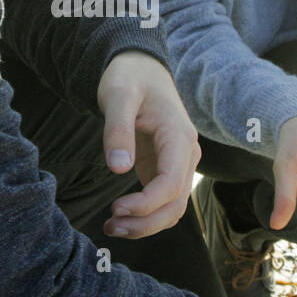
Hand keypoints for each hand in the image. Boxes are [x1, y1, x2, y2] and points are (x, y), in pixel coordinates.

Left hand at [96, 51, 200, 239]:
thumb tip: (119, 169)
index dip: (145, 204)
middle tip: (110, 228)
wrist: (141, 68)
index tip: (115, 209)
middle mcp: (186, 153)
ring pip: (173, 207)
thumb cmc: (129, 77)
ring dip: (146, 224)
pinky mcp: (166, 167)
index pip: (170, 184)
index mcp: (179, 136)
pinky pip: (163, 201)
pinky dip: (146, 215)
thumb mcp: (117, 96)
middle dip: (145, 222)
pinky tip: (121, 219)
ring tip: (112, 228)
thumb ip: (118, 131)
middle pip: (176, 203)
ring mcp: (179, 163)